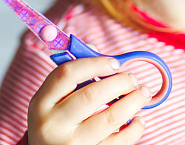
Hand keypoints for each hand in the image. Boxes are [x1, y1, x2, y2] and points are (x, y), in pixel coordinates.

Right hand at [27, 56, 151, 144]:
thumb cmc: (57, 122)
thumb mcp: (54, 100)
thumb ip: (74, 74)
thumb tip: (95, 49)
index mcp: (41, 103)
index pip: (67, 74)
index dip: (95, 63)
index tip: (115, 62)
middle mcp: (52, 125)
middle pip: (92, 95)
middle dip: (120, 82)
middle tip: (133, 78)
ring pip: (111, 118)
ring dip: (134, 101)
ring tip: (143, 94)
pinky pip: (120, 141)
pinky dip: (135, 127)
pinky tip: (137, 119)